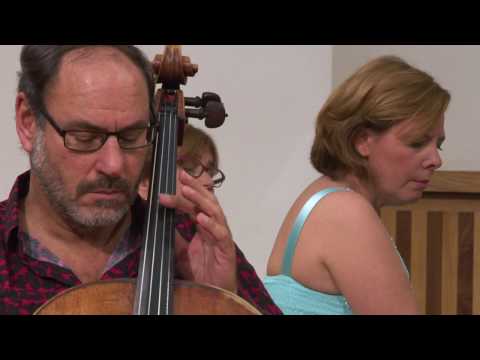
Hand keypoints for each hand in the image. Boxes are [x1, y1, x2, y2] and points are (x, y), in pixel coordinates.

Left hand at [159, 170, 236, 292]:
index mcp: (204, 225)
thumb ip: (172, 235)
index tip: (174, 179)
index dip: (186, 191)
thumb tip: (156, 220)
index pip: (195, 203)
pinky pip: (220, 233)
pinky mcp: (226, 248)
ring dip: (201, 200)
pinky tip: (200, 218)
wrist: (213, 291)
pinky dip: (211, 225)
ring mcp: (221, 235)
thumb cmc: (201, 271)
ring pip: (214, 212)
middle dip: (194, 187)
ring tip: (187, 190)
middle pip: (206, 201)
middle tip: (181, 175)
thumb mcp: (180, 251)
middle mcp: (214, 226)